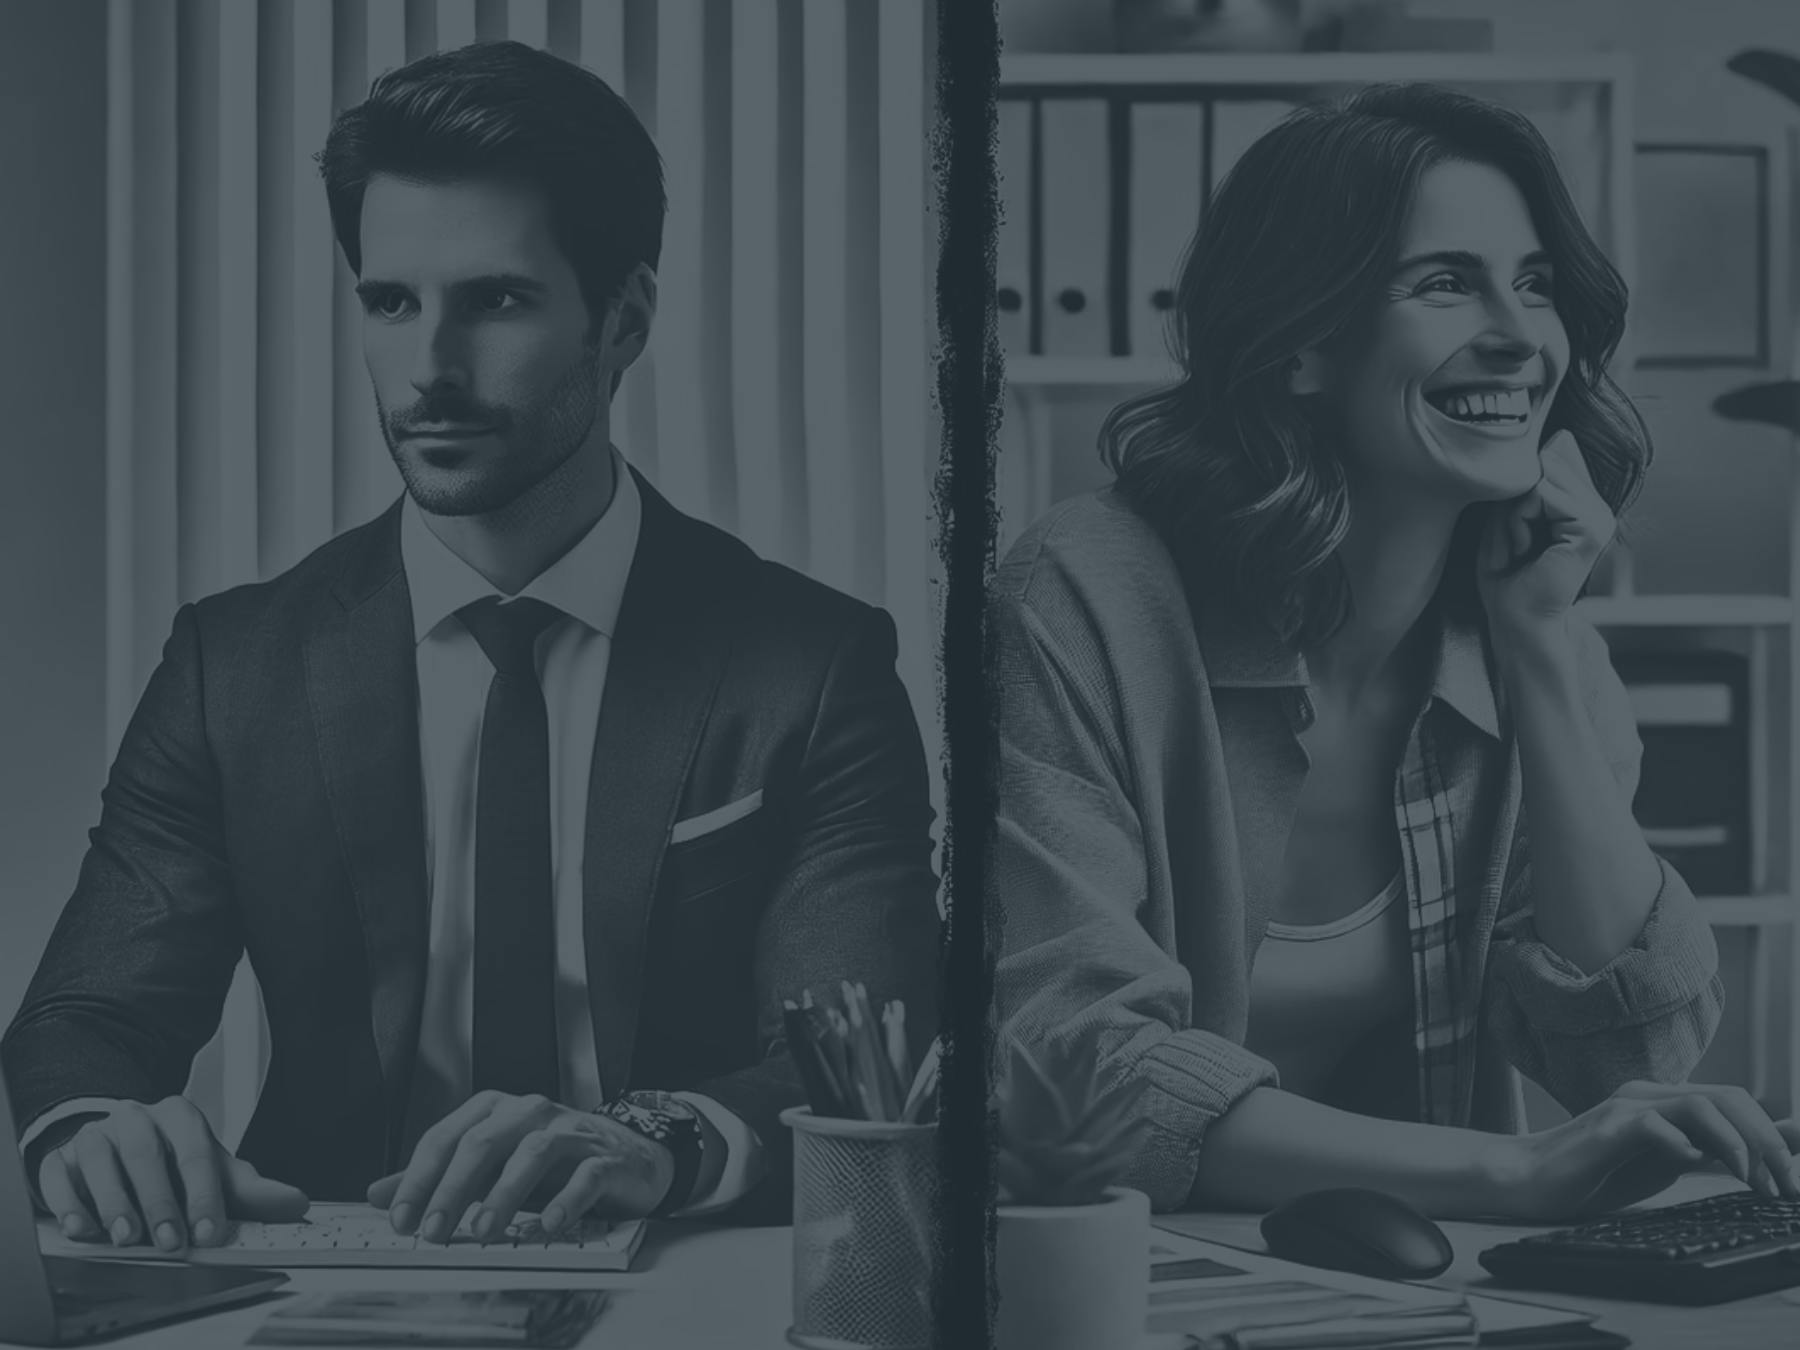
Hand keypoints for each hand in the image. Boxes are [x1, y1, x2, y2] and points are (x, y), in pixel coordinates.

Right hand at [34, 1096, 308, 1248]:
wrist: (116, 1149)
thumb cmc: (170, 1164)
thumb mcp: (213, 1172)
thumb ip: (251, 1190)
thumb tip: (295, 1203)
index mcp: (179, 1116)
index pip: (195, 1149)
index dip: (204, 1192)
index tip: (209, 1231)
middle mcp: (136, 1118)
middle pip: (147, 1154)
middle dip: (160, 1201)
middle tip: (171, 1241)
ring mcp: (95, 1135)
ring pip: (102, 1160)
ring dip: (115, 1203)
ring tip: (129, 1238)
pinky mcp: (59, 1158)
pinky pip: (59, 1176)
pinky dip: (70, 1203)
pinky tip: (84, 1229)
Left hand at [366, 1091, 674, 1242]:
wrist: (628, 1156)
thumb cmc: (553, 1162)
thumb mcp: (491, 1166)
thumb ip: (438, 1178)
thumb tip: (380, 1194)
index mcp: (497, 1111)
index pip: (447, 1136)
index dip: (420, 1178)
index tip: (402, 1218)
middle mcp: (531, 1113)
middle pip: (484, 1142)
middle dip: (453, 1188)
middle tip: (434, 1231)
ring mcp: (570, 1133)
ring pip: (533, 1153)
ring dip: (504, 1194)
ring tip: (483, 1231)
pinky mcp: (605, 1158)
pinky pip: (585, 1176)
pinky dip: (564, 1201)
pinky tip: (546, 1225)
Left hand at [1477, 430, 1615, 642]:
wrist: (1515, 620)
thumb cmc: (1506, 576)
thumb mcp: (1508, 518)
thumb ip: (1529, 482)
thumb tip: (1557, 439)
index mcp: (1582, 505)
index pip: (1547, 462)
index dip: (1516, 493)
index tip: (1515, 531)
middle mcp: (1597, 508)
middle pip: (1543, 466)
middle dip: (1513, 503)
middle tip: (1515, 542)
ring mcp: (1600, 518)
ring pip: (1540, 479)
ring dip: (1513, 515)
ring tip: (1520, 546)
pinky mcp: (1593, 529)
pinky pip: (1541, 495)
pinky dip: (1518, 521)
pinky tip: (1525, 549)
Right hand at [1482, 1080, 1799, 1222]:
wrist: (1527, 1177)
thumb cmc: (1592, 1174)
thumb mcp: (1664, 1164)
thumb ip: (1707, 1152)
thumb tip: (1766, 1157)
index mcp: (1666, 1101)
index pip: (1736, 1102)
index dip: (1775, 1137)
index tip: (1791, 1180)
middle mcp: (1650, 1094)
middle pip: (1730, 1097)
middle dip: (1768, 1142)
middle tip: (1782, 1186)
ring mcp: (1627, 1105)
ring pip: (1703, 1104)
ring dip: (1739, 1145)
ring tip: (1751, 1182)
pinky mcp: (1606, 1126)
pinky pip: (1656, 1124)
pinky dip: (1683, 1145)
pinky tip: (1689, 1164)